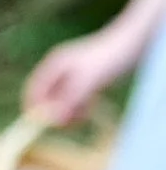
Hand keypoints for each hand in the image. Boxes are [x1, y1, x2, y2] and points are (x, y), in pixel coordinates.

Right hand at [22, 30, 139, 125]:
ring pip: (61, 100)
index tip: (42, 125)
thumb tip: (51, 119)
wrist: (135, 44)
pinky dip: (80, 107)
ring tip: (86, 112)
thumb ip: (70, 99)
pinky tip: (92, 105)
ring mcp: (71, 75)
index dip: (34, 108)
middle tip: (70, 123)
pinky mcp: (84, 81)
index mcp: (54, 64)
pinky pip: (74, 100)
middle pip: (45, 97)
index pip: (34, 89)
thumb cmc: (112, 58)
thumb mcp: (90, 80)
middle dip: (56, 112)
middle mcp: (59, 70)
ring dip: (70, 111)